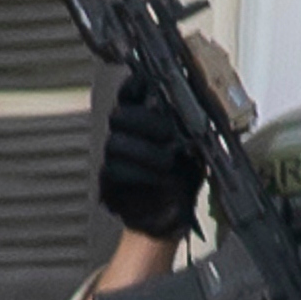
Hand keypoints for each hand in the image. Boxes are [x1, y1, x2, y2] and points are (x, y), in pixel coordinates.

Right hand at [97, 73, 202, 239]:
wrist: (173, 213)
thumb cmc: (183, 176)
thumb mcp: (193, 145)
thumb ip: (186, 125)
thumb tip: (190, 106)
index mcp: (142, 120)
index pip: (130, 94)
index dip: (136, 86)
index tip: (149, 85)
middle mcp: (123, 136)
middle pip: (118, 116)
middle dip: (144, 121)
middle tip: (168, 134)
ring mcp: (112, 159)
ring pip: (114, 143)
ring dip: (146, 151)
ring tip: (169, 161)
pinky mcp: (108, 183)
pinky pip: (116, 171)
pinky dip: (142, 174)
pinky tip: (161, 178)